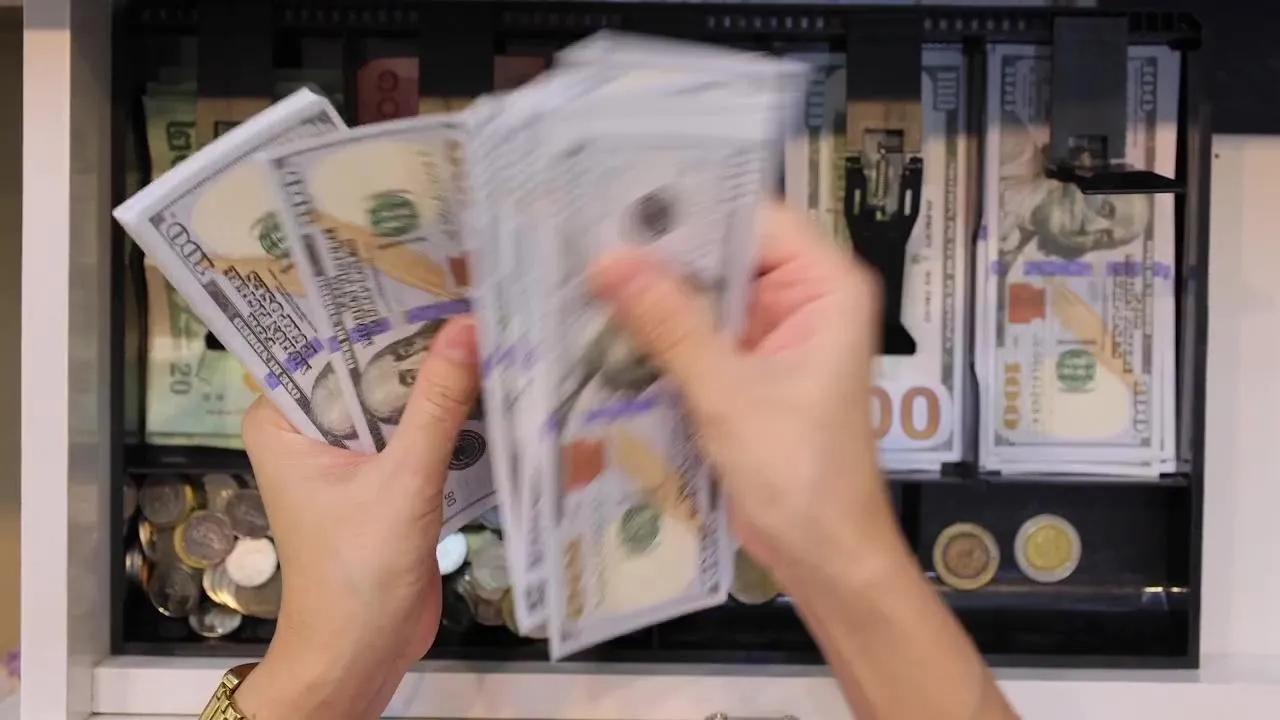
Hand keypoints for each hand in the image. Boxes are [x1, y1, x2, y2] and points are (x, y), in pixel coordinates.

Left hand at [232, 317, 480, 719]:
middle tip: (477, 290)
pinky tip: (497, 388)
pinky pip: (418, 432)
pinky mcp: (385, 479)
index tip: (427, 267)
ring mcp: (349, 454)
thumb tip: (470, 327)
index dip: (373, 307)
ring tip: (497, 329)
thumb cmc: (357, 573)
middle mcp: (309, 428)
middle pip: (367, 365)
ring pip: (398, 398)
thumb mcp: (402, 480)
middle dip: (418, 341)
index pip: (323, 341)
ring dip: (442, 380)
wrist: (362, 656)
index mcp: (281, 419)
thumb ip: (437, 405)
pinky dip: (452, 419)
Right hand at [588, 203, 902, 585]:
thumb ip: (669, 323)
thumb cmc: (798, 473)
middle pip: (724, 250)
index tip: (615, 200)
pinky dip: (660, 329)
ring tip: (582, 270)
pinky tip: (605, 321)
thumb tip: (607, 260)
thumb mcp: (728, 393)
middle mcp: (804, 296)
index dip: (686, 207)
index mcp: (825, 286)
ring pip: (706, 290)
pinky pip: (699, 329)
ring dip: (654, 290)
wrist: (822, 554)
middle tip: (582, 232)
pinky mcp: (749, 366)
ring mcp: (775, 332)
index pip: (750, 217)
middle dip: (660, 249)